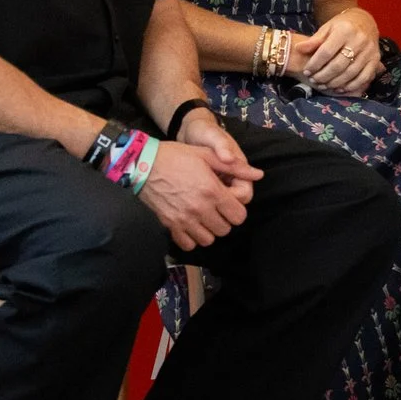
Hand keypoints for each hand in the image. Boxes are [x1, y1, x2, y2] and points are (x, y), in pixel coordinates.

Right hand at [139, 138, 254, 251]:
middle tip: (217, 208)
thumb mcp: (207, 155)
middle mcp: (200, 209)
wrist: (142, 163)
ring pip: (208, 239)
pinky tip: (190, 225)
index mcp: (212, 191)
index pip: (239, 215)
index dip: (237, 208)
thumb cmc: (176, 156)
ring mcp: (184, 220)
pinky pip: (188, 244)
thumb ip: (234, 167)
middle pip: (225, 229)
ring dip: (209, 230)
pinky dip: (192, 238)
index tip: (229, 200)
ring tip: (204, 217)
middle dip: (224, 219)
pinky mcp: (169, 225)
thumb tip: (258, 174)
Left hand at [173, 103, 261, 205]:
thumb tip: (229, 158)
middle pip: (235, 206)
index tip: (213, 194)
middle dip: (220, 207)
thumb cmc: (203, 132)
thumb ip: (222, 146)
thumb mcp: (212, 136)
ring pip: (222, 208)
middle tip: (200, 200)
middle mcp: (233, 180)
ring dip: (210, 209)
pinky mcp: (209, 189)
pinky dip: (201, 207)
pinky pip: (210, 205)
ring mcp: (221, 185)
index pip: (244, 195)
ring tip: (192, 201)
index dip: (231, 199)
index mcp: (238, 168)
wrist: (191, 131)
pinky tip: (187, 202)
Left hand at [300, 9, 381, 95]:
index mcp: (345, 30)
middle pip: (338, 65)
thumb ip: (314, 40)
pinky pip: (364, 78)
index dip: (315, 64)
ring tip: (323, 85)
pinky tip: (339, 88)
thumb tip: (299, 49)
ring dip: (334, 83)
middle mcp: (359, 41)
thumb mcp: (327, 28)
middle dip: (323, 76)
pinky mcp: (376, 60)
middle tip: (314, 81)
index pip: (326, 52)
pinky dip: (351, 86)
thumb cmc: (341, 26)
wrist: (364, 22)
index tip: (307, 71)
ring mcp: (369, 51)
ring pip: (350, 73)